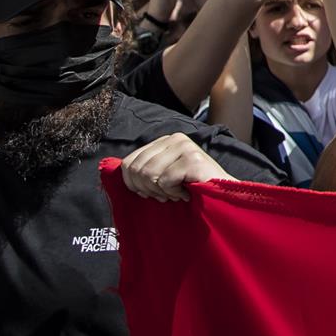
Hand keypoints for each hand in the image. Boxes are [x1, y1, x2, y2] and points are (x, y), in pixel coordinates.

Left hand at [120, 134, 235, 201]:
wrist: (223, 197)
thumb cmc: (191, 189)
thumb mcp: (163, 174)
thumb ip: (143, 168)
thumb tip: (113, 168)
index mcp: (165, 140)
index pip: (128, 162)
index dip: (133, 184)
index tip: (151, 193)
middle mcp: (175, 138)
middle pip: (135, 169)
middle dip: (147, 189)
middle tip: (165, 195)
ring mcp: (185, 147)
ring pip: (148, 175)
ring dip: (161, 192)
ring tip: (176, 193)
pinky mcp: (193, 159)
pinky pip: (164, 182)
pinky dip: (174, 194)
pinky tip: (187, 192)